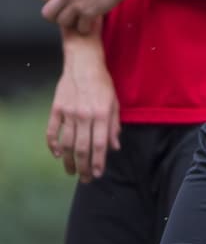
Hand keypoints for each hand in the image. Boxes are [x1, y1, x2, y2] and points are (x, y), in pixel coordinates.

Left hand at [40, 0, 130, 32]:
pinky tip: (91, 23)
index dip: (52, 1)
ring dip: (72, 23)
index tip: (61, 3)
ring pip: (62, 22)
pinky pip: (80, 28)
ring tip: (81, 19)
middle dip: (57, 16)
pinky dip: (85, 28)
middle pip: (48, 13)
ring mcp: (77, 4)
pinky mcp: (89, 13)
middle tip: (67, 16)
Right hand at [45, 53, 120, 181]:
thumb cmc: (103, 84)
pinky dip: (53, 144)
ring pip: (66, 143)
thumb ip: (114, 126)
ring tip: (71, 172)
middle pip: (81, 148)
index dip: (99, 162)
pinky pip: (52, 131)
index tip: (98, 174)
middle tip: (85, 179)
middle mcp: (85, 116)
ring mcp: (68, 113)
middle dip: (84, 167)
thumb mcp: (115, 103)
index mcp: (102, 114)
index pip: (99, 144)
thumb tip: (115, 147)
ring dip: (68, 160)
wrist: (84, 64)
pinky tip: (57, 154)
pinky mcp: (56, 109)